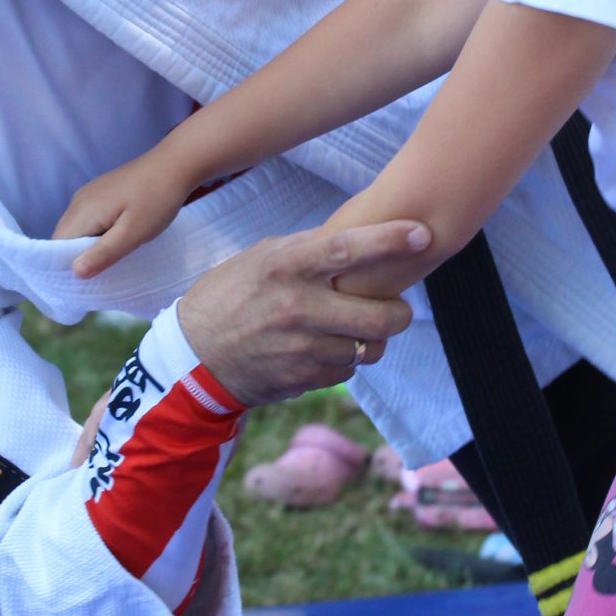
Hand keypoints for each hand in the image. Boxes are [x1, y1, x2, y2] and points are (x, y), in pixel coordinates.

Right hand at [54, 142, 192, 277]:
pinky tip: (116, 239)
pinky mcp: (100, 192)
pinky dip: (96, 233)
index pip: (58, 247)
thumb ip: (103, 253)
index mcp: (82, 212)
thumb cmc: (157, 200)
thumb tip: (74, 272)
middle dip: (78, 257)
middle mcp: (78, 201)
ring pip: (77, 229)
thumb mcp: (133, 233)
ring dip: (89, 246)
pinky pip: (89, 219)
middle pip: (64, 238)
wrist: (174, 165)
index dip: (67, 267)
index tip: (85, 284)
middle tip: (102, 275)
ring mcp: (88, 194)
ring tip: (111, 259)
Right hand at [178, 221, 429, 405]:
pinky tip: (324, 349)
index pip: (348, 250)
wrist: (193, 356)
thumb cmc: (230, 295)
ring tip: (351, 328)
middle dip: (399, 314)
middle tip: (397, 308)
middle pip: (380, 317)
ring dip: (369, 339)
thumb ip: (307, 248)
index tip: (422, 234)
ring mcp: (302, 349)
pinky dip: (344, 360)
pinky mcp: (303, 380)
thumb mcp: (259, 257)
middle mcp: (297, 308)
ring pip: (368, 348)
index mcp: (286, 267)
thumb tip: (358, 235)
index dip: (390, 241)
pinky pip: (347, 371)